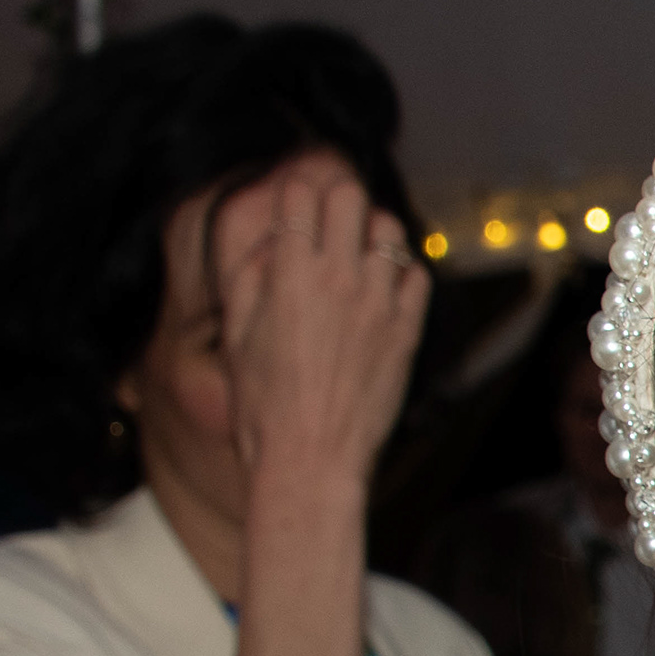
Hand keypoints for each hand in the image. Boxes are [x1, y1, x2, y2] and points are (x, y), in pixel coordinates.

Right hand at [213, 155, 424, 499]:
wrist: (310, 460)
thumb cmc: (263, 407)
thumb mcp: (236, 338)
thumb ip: (249, 280)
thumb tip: (270, 245)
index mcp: (289, 276)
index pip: (299, 196)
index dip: (294, 194)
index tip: (295, 206)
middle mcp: (338, 280)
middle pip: (349, 197)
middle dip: (337, 199)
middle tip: (331, 220)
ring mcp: (379, 303)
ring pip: (390, 229)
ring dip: (373, 232)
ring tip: (361, 253)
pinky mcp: (408, 331)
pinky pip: (418, 276)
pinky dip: (403, 273)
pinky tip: (385, 290)